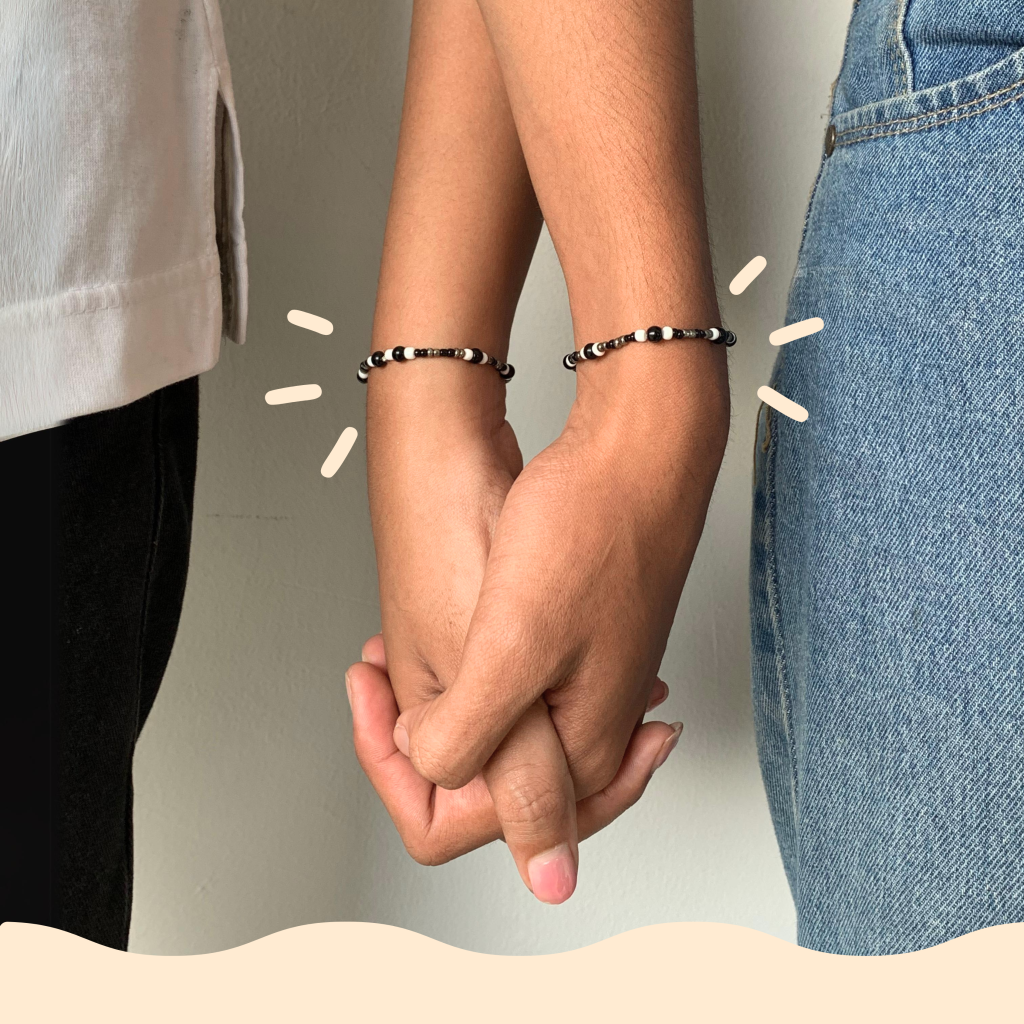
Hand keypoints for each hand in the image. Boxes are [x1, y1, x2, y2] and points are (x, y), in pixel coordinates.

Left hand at [391, 352, 728, 889]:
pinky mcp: (582, 654)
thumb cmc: (584, 531)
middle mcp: (587, 735)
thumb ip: (497, 757)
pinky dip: (475, 672)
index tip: (381, 694)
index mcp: (571, 753)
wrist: (634, 453)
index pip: (459, 822)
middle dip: (422, 732)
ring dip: (446, 700)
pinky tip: (463, 632)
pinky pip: (517, 695)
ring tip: (412, 645)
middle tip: (390, 668)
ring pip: (495, 737)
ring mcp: (588, 693)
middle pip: (480, 785)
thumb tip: (539, 879)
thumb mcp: (514, 650)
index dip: (401, 767)